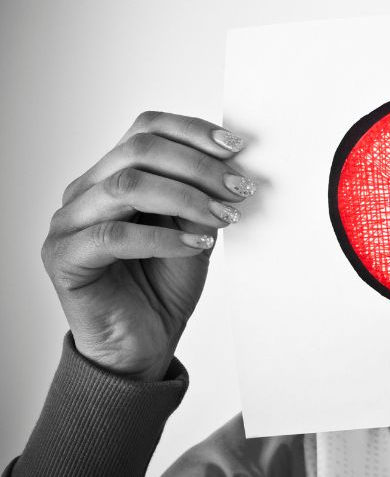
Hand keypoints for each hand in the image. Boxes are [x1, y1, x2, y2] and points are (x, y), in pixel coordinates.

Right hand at [41, 111, 255, 381]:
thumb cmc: (163, 287)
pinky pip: (113, 235)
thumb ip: (200, 197)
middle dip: (199, 167)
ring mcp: (68, 223)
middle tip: (238, 189)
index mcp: (112, 175)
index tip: (236, 148)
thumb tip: (230, 166)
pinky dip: (162, 237)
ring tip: (224, 217)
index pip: (146, 129)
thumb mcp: (194, 232)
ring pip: (126, 186)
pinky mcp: (64, 258)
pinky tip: (197, 246)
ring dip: (186, 197)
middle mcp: (85, 192)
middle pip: (139, 150)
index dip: (192, 131)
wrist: (142, 346)